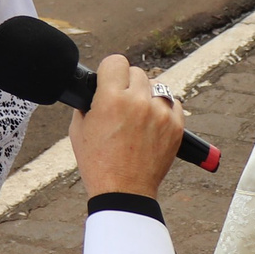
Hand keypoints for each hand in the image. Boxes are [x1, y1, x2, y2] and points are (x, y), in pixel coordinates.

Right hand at [69, 55, 186, 198]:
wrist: (123, 192)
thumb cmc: (97, 163)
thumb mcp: (78, 130)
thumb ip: (86, 103)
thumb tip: (94, 89)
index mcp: (111, 99)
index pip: (116, 61)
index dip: (109, 71)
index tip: (108, 80)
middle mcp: (138, 102)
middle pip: (137, 72)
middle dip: (127, 84)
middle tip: (121, 102)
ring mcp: (160, 114)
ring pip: (157, 86)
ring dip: (147, 95)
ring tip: (138, 113)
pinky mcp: (176, 126)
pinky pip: (174, 103)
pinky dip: (164, 108)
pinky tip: (152, 121)